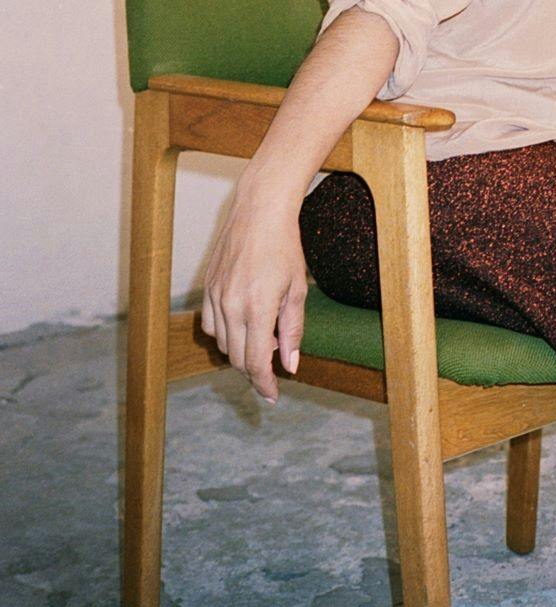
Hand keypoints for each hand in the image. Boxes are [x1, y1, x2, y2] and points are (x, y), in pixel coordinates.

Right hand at [201, 177, 307, 402]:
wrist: (260, 210)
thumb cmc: (285, 246)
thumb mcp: (297, 289)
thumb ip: (292, 330)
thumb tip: (291, 364)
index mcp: (256, 308)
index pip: (256, 363)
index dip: (265, 385)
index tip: (273, 396)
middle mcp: (230, 305)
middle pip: (238, 358)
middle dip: (255, 370)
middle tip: (274, 367)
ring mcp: (215, 296)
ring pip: (223, 344)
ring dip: (241, 351)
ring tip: (263, 339)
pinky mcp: (207, 286)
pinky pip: (210, 324)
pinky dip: (225, 333)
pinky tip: (242, 323)